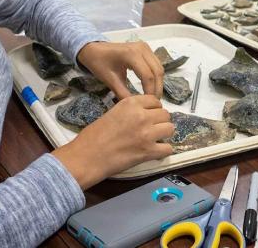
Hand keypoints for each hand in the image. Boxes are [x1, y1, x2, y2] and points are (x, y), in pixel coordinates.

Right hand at [53, 95, 173, 187]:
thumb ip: (131, 111)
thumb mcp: (113, 112)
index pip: (155, 101)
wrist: (87, 156)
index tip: (149, 116)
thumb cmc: (94, 135)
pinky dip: (163, 151)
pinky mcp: (149, 151)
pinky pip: (168, 148)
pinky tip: (155, 152)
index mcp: (131, 103)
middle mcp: (142, 115)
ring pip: (170, 129)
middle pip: (165, 114)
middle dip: (160, 121)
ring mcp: (147, 134)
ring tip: (155, 140)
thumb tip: (145, 114)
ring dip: (164, 134)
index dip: (153, 109)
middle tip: (152, 129)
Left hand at [77, 41, 164, 98]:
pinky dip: (156, 76)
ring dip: (158, 82)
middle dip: (157, 88)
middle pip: (157, 71)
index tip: (148, 103)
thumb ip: (123, 94)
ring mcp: (145, 47)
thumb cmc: (99, 63)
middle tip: (154, 102)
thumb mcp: (110, 80)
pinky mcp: (146, 49)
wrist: (94, 49)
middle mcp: (142, 48)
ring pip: (159, 68)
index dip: (150, 91)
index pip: (147, 76)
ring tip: (153, 96)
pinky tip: (151, 86)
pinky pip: (156, 64)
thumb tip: (136, 107)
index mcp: (131, 54)